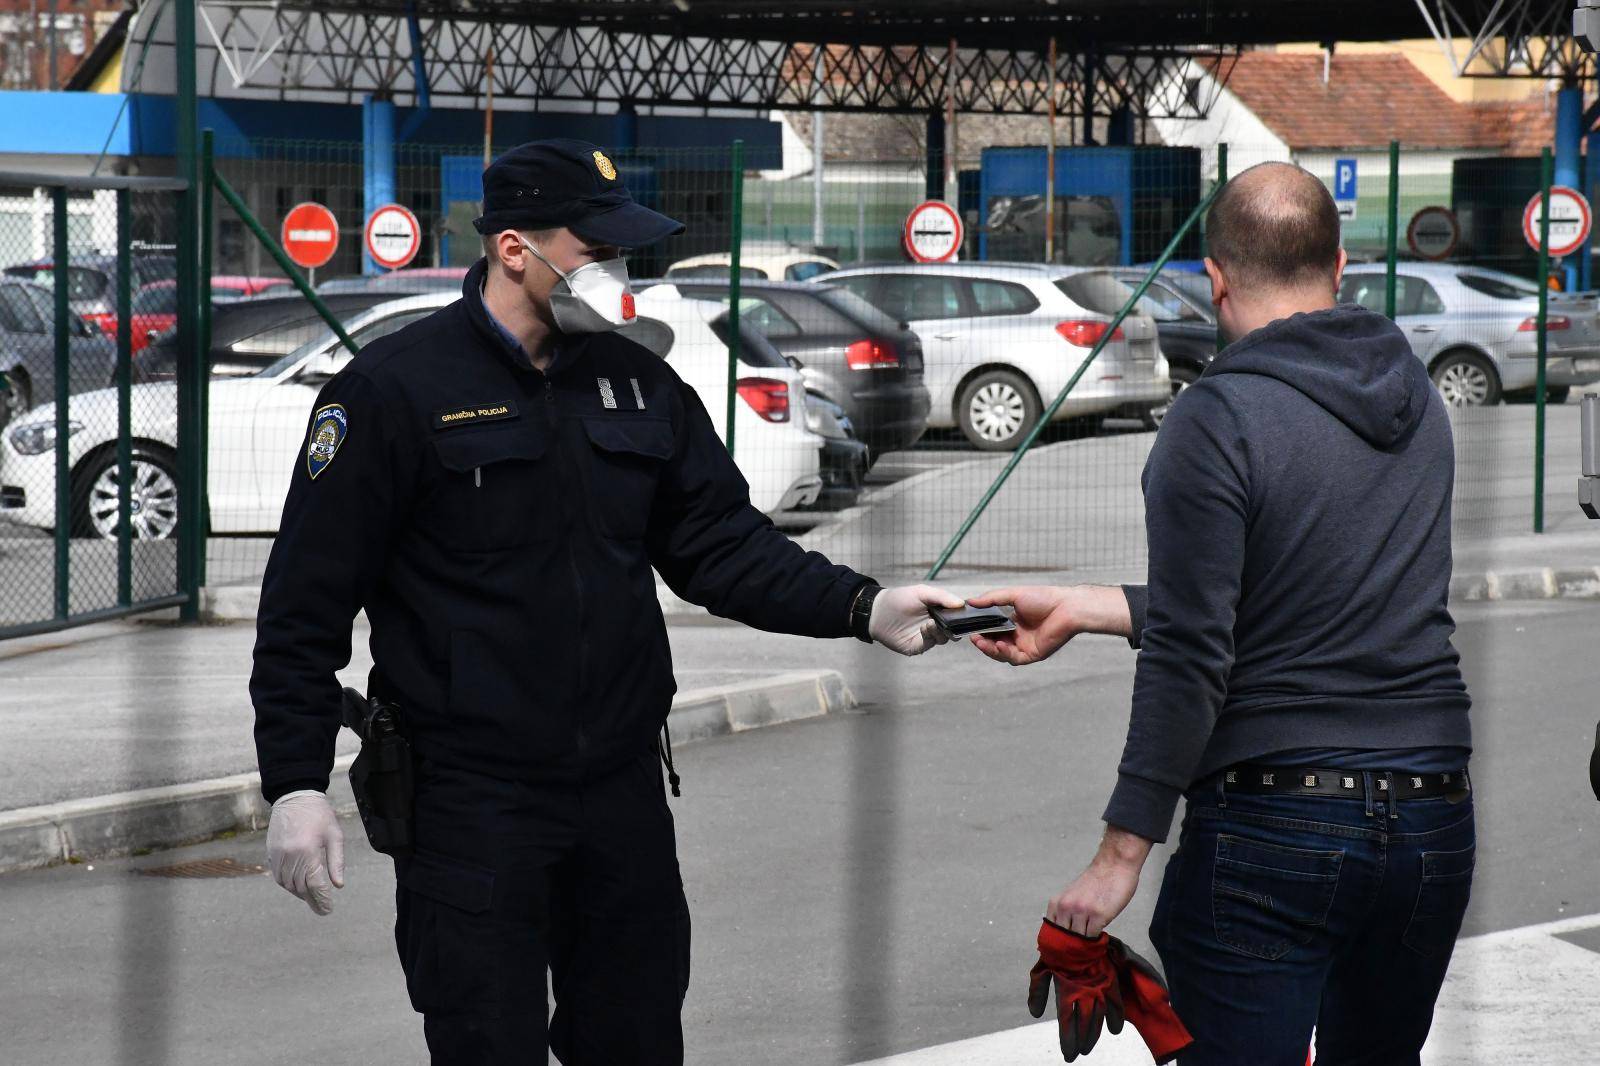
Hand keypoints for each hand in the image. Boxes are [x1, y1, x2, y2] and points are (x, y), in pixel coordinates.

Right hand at [266, 790, 344, 915]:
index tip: (328, 909)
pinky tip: (297, 885)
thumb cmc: (319, 815)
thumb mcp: (334, 835)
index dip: (321, 899)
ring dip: (299, 893)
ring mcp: (277, 855)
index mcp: (307, 851)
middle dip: (312, 900)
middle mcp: (290, 856)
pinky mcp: (270, 853)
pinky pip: (277, 876)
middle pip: (300, 887)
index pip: (314, 884)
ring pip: (287, 884)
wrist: (294, 796)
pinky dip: (287, 884)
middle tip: (322, 908)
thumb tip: (338, 885)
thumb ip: (336, 861)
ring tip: (311, 897)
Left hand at [868, 583, 966, 655]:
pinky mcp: (917, 646)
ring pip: (944, 638)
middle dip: (956, 626)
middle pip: (954, 630)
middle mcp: (936, 625)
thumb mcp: (921, 592)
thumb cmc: (899, 599)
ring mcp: (927, 637)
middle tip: (954, 621)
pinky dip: (930, 635)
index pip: (957, 616)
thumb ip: (941, 596)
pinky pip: (930, 643)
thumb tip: (961, 603)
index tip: (967, 613)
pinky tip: (926, 626)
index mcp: (940, 612)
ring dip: (942, 631)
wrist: (877, 610)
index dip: (963, 615)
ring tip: (933, 622)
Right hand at [967, 585, 1129, 665]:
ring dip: (990, 649)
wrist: (1066, 607)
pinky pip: (1015, 658)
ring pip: (1002, 654)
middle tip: (973, 638)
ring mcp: (1026, 646)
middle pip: (995, 644)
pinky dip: (1005, 653)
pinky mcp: (1034, 654)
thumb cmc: (1044, 598)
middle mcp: (1019, 635)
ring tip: (981, 642)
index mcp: (1014, 622)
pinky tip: (1000, 645)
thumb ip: (991, 599)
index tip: (970, 629)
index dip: (981, 631)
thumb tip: (970, 601)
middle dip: (982, 642)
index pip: (992, 630)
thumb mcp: (1013, 595)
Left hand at [1047, 827, 1153, 938]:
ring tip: (1091, 944)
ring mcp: (1082, 912)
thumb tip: (1067, 934)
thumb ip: (1067, 912)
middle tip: (1080, 952)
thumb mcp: (1072, 895)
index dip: (1059, 943)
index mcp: (1057, 903)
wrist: (1114, 865)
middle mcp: (1067, 907)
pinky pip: (1094, 937)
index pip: (1052, 932)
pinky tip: (1100, 937)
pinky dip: (1097, 940)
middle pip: (1065, 939)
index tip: (1065, 949)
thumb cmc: (1096, 880)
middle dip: (1072, 947)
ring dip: (1086, 945)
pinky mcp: (1099, 915)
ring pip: (1080, 940)